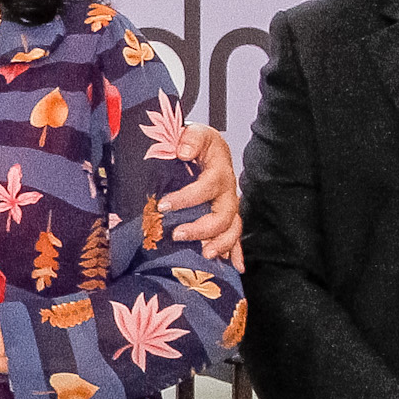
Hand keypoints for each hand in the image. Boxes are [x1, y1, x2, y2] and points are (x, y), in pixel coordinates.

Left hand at [158, 121, 242, 264]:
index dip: (186, 198)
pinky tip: (236, 266)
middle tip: (177, 234)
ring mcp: (229, 204)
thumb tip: (183, 152)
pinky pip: (235, 235)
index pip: (206, 187)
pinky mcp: (227, 215)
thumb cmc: (195, 141)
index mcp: (219, 169)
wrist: (203, 147)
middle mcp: (228, 190)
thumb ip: (190, 138)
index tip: (163, 206)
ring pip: (232, 228)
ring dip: (220, 244)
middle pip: (224, 214)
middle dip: (202, 228)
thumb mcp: (194, 131)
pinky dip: (236, 251)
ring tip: (205, 254)